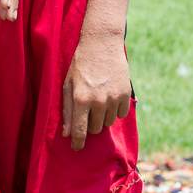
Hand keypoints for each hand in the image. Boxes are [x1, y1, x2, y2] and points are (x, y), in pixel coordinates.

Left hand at [61, 21, 131, 149]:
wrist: (101, 44)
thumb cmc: (80, 64)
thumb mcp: (68, 84)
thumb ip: (67, 110)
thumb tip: (67, 134)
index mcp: (81, 99)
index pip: (80, 131)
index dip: (78, 143)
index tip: (76, 148)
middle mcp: (98, 101)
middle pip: (95, 129)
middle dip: (89, 124)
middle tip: (86, 110)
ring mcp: (114, 98)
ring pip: (108, 123)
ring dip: (102, 117)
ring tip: (97, 99)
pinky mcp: (125, 94)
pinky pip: (120, 114)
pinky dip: (114, 110)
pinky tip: (109, 97)